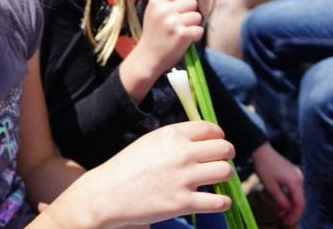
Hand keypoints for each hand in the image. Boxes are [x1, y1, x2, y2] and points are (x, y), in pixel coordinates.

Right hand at [40, 122, 234, 227]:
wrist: (106, 194)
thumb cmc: (125, 167)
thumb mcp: (150, 141)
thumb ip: (175, 139)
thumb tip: (201, 140)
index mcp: (172, 134)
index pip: (211, 129)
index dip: (219, 136)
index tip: (218, 143)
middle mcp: (182, 153)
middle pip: (224, 149)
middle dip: (226, 155)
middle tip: (221, 162)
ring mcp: (184, 178)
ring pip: (226, 172)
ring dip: (225, 176)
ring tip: (217, 181)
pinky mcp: (183, 203)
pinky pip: (219, 201)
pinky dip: (222, 201)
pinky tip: (218, 201)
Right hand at [128, 0, 203, 81]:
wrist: (148, 58)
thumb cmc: (153, 34)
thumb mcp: (154, 11)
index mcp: (156, 1)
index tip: (183, 0)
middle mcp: (164, 10)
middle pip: (192, 1)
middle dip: (190, 12)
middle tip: (180, 22)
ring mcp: (173, 23)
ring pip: (197, 15)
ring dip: (193, 24)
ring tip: (181, 31)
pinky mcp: (182, 35)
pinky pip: (199, 29)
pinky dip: (195, 36)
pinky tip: (186, 39)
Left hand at [252, 142, 304, 225]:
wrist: (261, 150)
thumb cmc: (265, 167)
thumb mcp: (270, 187)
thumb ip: (281, 200)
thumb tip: (287, 209)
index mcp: (295, 182)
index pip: (300, 203)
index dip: (295, 215)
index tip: (288, 222)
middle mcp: (299, 178)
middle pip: (299, 200)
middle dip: (292, 212)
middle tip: (284, 221)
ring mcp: (296, 175)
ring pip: (296, 195)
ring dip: (289, 205)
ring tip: (280, 214)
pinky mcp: (292, 173)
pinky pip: (293, 189)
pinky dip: (288, 197)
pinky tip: (281, 204)